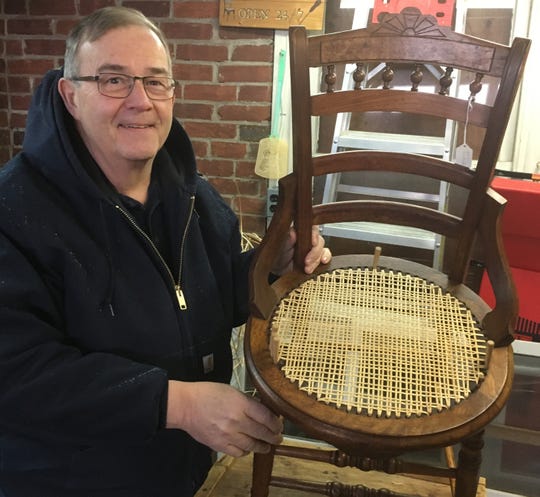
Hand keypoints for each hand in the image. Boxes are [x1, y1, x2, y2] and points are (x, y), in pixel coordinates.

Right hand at [166, 380, 282, 456]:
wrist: (186, 405)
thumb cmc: (207, 393)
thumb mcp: (231, 390)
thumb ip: (247, 401)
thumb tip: (263, 411)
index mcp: (240, 404)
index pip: (266, 417)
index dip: (276, 423)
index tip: (280, 425)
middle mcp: (236, 421)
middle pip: (262, 433)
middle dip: (273, 436)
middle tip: (278, 437)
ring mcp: (228, 435)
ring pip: (252, 445)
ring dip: (262, 446)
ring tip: (267, 446)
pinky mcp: (219, 444)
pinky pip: (238, 452)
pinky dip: (246, 451)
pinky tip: (249, 448)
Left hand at [272, 225, 331, 274]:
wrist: (278, 272)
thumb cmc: (277, 257)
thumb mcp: (279, 248)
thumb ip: (287, 240)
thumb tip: (293, 232)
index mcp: (298, 233)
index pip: (311, 228)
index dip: (314, 234)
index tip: (312, 242)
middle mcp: (307, 239)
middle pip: (319, 240)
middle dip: (314, 252)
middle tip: (306, 261)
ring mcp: (313, 248)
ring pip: (323, 249)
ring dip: (317, 259)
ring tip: (308, 268)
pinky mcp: (317, 257)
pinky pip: (326, 255)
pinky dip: (326, 258)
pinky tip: (323, 262)